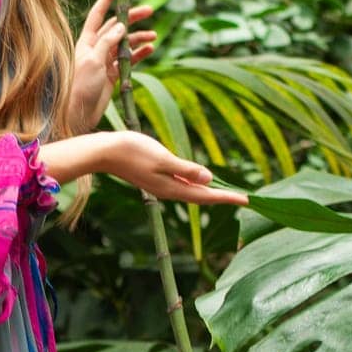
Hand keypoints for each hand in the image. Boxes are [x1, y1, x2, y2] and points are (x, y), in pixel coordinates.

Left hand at [70, 0, 155, 133]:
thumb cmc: (79, 86)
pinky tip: (150, 50)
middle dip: (132, 18)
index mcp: (86, 41)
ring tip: (153, 35)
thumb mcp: (93, 61)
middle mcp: (95, 48)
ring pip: (124, 44)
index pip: (98, 14)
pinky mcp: (111, 75)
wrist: (78, 114)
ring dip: (138, 38)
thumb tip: (121, 26)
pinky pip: (128, 60)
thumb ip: (107, 42)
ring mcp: (104, 61)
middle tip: (149, 11)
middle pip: (116, 27)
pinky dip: (139, 55)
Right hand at [103, 131, 246, 206]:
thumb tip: (209, 179)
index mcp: (172, 188)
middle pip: (201, 197)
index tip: (247, 200)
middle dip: (222, 198)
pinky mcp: (156, 177)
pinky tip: (200, 181)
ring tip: (226, 193)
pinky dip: (195, 184)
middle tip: (243, 199)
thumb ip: (186, 170)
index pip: (206, 196)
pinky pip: (182, 184)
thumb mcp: (163, 158)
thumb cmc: (133, 152)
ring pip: (192, 191)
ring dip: (209, 193)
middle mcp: (168, 190)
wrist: (105, 152)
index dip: (227, 198)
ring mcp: (161, 185)